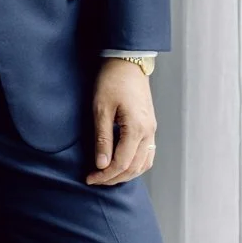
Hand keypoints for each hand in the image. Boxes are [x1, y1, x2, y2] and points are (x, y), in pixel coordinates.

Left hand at [87, 58, 157, 185]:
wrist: (127, 62)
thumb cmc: (111, 81)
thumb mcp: (100, 108)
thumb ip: (102, 138)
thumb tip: (101, 164)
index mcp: (137, 129)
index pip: (122, 163)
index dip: (105, 175)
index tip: (89, 178)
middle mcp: (149, 133)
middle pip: (134, 168)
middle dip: (114, 178)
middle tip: (95, 180)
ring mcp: (152, 130)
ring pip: (144, 164)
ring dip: (126, 174)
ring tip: (106, 176)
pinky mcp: (150, 127)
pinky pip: (147, 154)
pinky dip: (136, 165)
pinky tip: (122, 165)